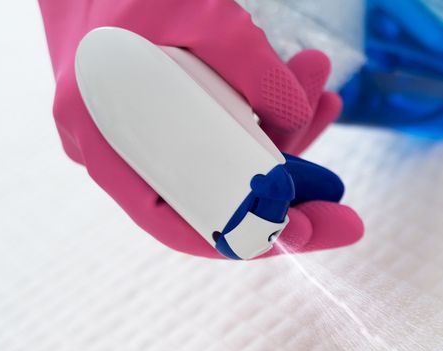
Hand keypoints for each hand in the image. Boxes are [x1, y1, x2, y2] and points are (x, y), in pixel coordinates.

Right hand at [39, 0, 362, 257]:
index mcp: (102, 135)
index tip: (310, 231)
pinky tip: (310, 91)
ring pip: (218, 155)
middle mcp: (112, 141)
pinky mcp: (154, 101)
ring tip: (328, 101)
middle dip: (284, 189)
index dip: (250, 237)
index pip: (180, 222)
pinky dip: (261, 111)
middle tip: (341, 199)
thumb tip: (300, 116)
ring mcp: (132, 122)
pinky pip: (213, 123)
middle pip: (208, 196)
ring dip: (282, 136)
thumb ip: (255, 69)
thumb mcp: (202, 13)